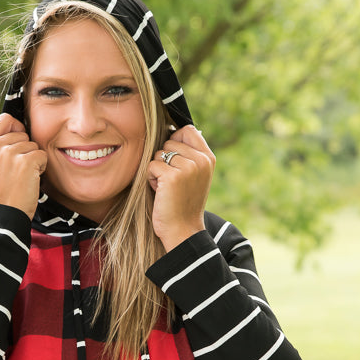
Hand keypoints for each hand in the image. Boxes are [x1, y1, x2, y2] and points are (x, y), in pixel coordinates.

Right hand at [0, 114, 46, 218]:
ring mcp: (10, 153)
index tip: (18, 143)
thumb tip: (17, 132)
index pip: (5, 119)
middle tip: (17, 171)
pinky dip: (41, 168)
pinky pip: (42, 156)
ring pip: (33, 145)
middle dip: (25, 150)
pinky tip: (30, 181)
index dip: (16, 128)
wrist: (1, 216)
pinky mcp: (26, 162)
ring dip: (33, 161)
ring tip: (21, 178)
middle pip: (23, 134)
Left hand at [148, 125, 214, 250]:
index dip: (175, 140)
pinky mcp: (172, 176)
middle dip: (164, 160)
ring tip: (167, 187)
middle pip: (169, 142)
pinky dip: (151, 178)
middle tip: (172, 181)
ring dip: (157, 169)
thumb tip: (172, 129)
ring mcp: (188, 167)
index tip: (174, 160)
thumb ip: (189, 153)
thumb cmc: (183, 202)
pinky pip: (151, 165)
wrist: (183, 230)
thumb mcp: (194, 174)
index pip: (187, 129)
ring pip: (158, 153)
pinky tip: (161, 192)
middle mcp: (201, 160)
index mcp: (208, 158)